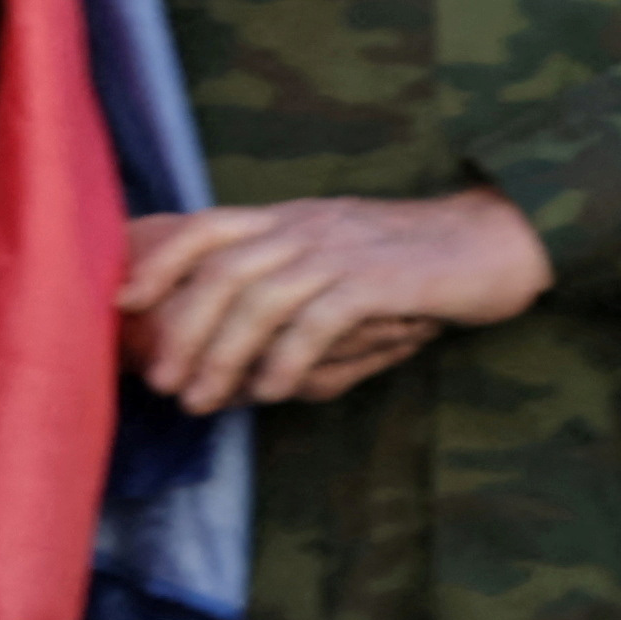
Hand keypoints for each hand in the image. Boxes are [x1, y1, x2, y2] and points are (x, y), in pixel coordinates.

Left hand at [118, 186, 550, 411]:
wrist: (496, 240)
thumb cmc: (412, 268)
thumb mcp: (341, 270)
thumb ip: (293, 306)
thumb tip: (251, 372)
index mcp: (291, 219)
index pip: (207, 227)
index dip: (159, 262)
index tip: (124, 305)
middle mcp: (308, 227)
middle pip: (222, 269)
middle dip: (183, 329)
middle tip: (165, 384)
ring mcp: (344, 249)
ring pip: (262, 296)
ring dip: (224, 353)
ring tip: (204, 400)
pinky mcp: (382, 279)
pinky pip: (320, 318)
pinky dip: (289, 358)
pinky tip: (276, 390)